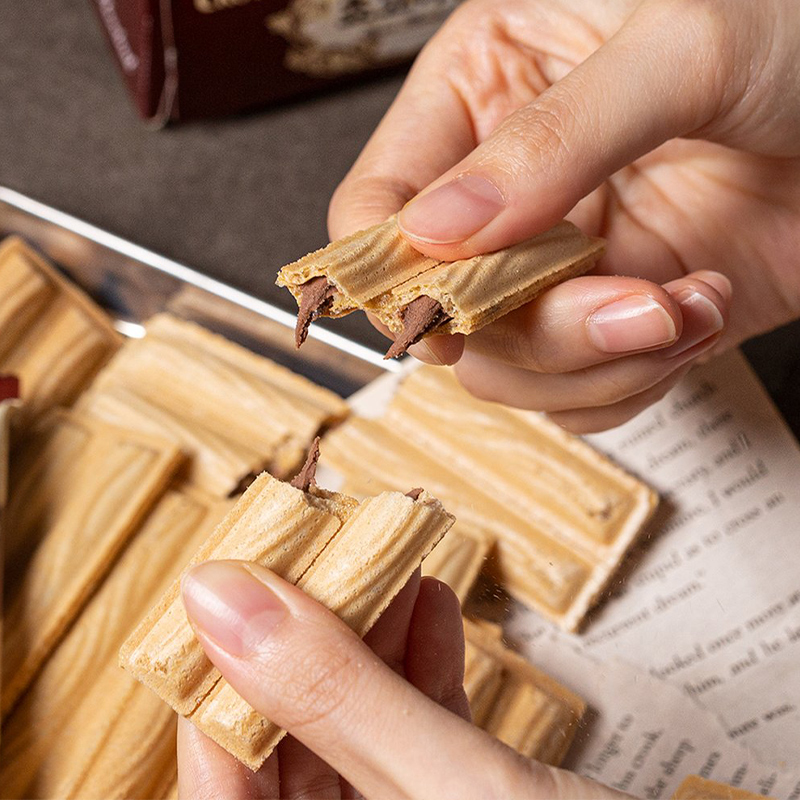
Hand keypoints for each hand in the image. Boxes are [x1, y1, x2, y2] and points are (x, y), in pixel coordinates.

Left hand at [177, 560, 627, 798]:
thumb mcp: (456, 785)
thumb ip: (337, 697)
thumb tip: (225, 601)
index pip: (221, 784)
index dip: (215, 678)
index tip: (229, 585)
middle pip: (288, 740)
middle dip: (300, 636)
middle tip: (307, 554)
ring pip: (354, 721)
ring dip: (364, 634)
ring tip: (371, 560)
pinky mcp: (464, 794)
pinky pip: (418, 724)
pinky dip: (418, 657)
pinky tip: (425, 600)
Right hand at [329, 0, 799, 431]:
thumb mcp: (681, 46)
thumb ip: (551, 139)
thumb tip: (440, 230)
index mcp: (484, 93)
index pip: (378, 205)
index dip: (392, 272)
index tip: (445, 310)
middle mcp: (509, 192)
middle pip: (446, 312)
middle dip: (534, 331)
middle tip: (627, 302)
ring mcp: (562, 262)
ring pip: (511, 367)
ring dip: (595, 364)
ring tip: (681, 308)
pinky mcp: (618, 315)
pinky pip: (582, 392)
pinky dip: (634, 380)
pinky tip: (696, 316)